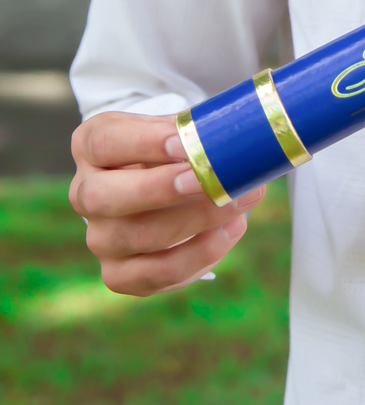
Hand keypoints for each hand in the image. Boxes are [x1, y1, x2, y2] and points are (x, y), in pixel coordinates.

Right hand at [69, 111, 265, 296]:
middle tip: (211, 180)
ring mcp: (99, 238)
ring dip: (196, 220)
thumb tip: (224, 138)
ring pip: (137, 236)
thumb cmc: (172, 150)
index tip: (187, 144)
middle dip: (162, 189)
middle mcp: (85, 194)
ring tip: (239, 201)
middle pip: (104, 197)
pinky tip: (230, 230)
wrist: (165, 186)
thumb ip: (191, 133)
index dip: (145, 143)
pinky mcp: (118, 274)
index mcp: (90, 146)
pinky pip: (153, 275)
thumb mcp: (173, 130)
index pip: (104, 142)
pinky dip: (198, 255)